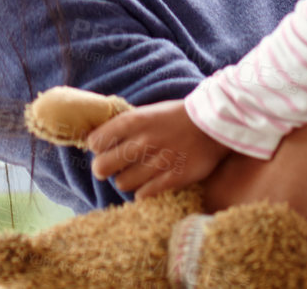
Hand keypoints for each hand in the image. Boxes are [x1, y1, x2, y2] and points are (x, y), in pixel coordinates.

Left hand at [86, 99, 230, 198]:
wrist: (212, 124)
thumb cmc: (175, 117)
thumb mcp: (147, 112)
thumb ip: (125, 126)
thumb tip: (99, 140)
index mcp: (133, 121)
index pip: (95, 142)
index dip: (97, 148)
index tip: (104, 149)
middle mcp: (142, 141)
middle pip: (102, 167)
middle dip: (103, 169)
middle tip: (112, 168)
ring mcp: (157, 162)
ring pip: (122, 183)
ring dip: (126, 180)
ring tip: (136, 174)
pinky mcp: (173, 178)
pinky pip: (143, 195)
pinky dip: (143, 192)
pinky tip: (150, 183)